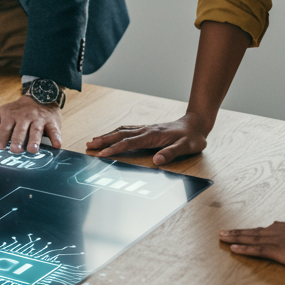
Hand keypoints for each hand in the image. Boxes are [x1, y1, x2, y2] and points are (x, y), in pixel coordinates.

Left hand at [0, 95, 61, 153]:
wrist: (40, 94)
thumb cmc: (18, 109)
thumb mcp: (2, 112)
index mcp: (11, 116)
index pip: (5, 127)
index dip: (1, 137)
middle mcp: (24, 118)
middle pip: (20, 130)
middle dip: (17, 140)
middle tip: (15, 150)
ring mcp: (38, 119)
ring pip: (36, 130)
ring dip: (34, 140)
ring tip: (32, 150)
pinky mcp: (52, 122)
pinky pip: (54, 130)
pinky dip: (57, 137)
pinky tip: (57, 145)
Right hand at [86, 112, 208, 165]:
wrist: (196, 124)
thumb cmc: (192, 137)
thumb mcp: (186, 147)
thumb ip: (171, 153)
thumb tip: (157, 160)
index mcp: (152, 135)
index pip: (129, 143)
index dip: (115, 148)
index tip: (102, 154)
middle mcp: (146, 130)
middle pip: (120, 135)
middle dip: (103, 140)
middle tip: (89, 146)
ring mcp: (145, 129)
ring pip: (121, 131)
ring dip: (107, 136)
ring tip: (93, 140)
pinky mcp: (146, 129)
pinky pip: (127, 130)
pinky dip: (115, 133)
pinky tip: (110, 135)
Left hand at [220, 221, 284, 275]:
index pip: (271, 228)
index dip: (256, 229)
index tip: (246, 230)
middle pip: (257, 230)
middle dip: (239, 231)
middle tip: (225, 231)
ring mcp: (281, 240)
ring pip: (253, 237)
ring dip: (235, 237)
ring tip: (222, 237)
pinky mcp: (281, 251)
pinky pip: (258, 250)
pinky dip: (244, 249)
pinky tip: (233, 249)